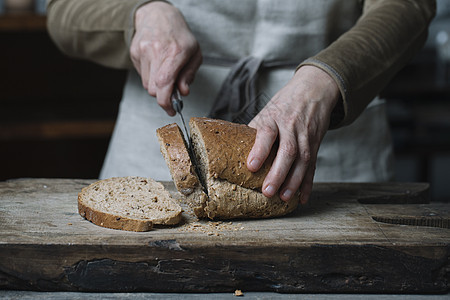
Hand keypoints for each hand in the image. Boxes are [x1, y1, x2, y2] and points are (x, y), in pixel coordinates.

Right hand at [130, 2, 201, 114]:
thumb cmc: (179, 36)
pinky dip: (150, 77)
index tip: (171, 110)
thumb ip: (189, 75)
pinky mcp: (134, 53)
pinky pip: (141, 76)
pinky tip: (156, 66)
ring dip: (156, 86)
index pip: (165, 82)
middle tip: (172, 97)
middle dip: (163, 97)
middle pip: (153, 89)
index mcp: (175, 51)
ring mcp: (143, 51)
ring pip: (146, 84)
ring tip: (165, 74)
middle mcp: (157, 51)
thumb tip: (183, 92)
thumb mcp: (194, 53)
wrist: (158, 15)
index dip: (166, 101)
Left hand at [247, 66, 339, 203]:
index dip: (259, 150)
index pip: (267, 133)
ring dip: (293, 182)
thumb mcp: (267, 111)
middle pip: (287, 151)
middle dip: (278, 174)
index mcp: (275, 118)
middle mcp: (291, 128)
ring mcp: (306, 137)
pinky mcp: (315, 145)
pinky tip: (302, 198)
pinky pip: (312, 166)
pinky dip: (308, 184)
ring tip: (283, 198)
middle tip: (267, 192)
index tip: (252, 166)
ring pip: (302, 161)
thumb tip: (233, 151)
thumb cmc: (284, 104)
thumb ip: (254, 131)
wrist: (313, 91)